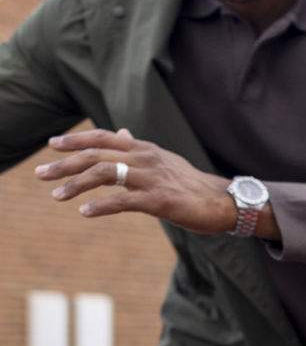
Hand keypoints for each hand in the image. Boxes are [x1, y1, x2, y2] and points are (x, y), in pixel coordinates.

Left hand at [34, 127, 252, 235]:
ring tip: (57, 196)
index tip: (52, 145)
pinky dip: (100, 206)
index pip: (103, 137)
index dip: (76, 140)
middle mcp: (145, 158)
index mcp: (145, 149)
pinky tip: (85, 212)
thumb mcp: (164, 161)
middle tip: (41, 174)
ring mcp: (152, 178)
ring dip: (76, 184)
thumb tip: (122, 134)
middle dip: (64, 164)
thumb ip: (139, 150)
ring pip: (104, 174)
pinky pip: (122, 201)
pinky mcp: (159, 201)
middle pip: (96, 154)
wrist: (225, 203)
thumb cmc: (193, 186)